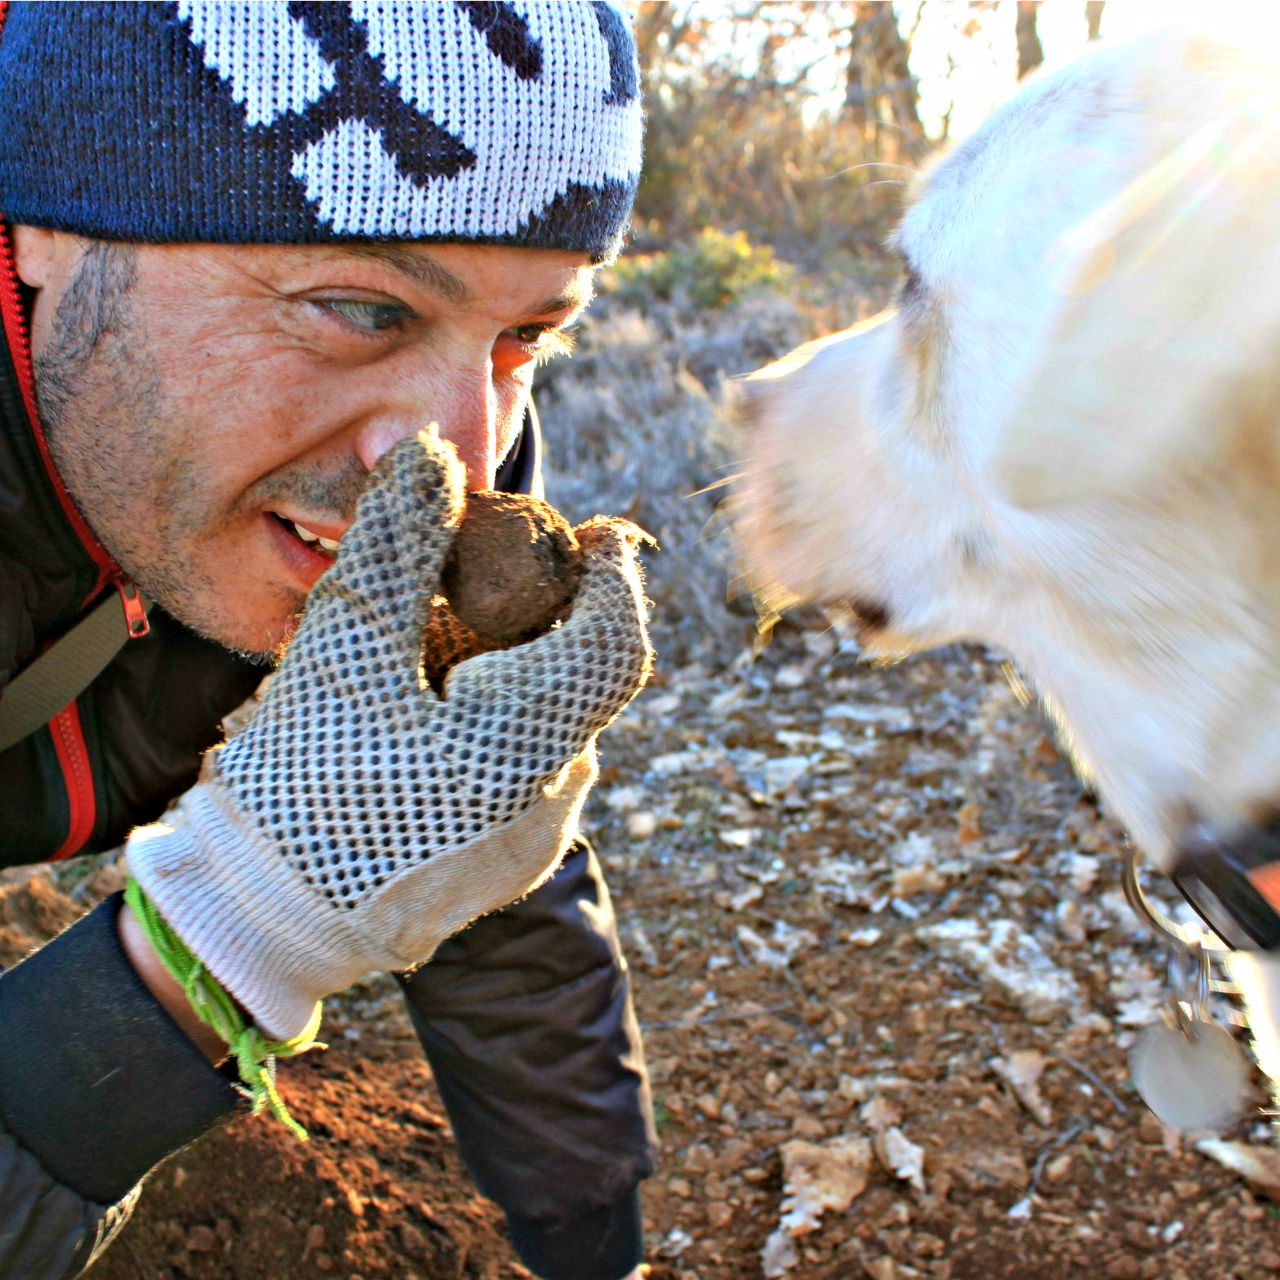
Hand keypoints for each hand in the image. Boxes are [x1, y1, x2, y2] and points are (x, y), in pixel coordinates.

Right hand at [127, 429, 650, 1039]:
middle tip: (485, 583)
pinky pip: (529, 769)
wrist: (258, 922)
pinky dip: (499, 724)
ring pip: (552, 724)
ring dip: (516, 674)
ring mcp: (533, 840)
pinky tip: (432, 716)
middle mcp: (551, 798)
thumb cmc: (296, 784)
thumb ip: (395, 544)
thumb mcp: (343, 648)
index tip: (592, 532)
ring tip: (438, 654)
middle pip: (582, 679)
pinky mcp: (506, 863)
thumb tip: (430, 456)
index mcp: (527, 744)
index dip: (614, 576)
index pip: (617, 641)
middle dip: (545, 619)